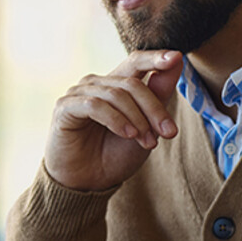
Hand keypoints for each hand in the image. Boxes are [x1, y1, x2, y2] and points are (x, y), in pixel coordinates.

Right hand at [43, 50, 183, 190]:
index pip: (136, 61)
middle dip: (154, 108)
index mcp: (116, 84)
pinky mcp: (65, 107)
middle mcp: (96, 84)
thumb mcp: (146, 125)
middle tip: (168, 132)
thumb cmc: (115, 154)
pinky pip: (94, 105)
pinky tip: (127, 135)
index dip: (155, 57)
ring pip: (115, 94)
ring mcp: (78, 93)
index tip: (176, 58)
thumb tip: (177, 58)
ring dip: (137, 119)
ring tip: (147, 142)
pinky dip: (115, 120)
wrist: (89, 182)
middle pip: (131, 83)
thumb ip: (159, 94)